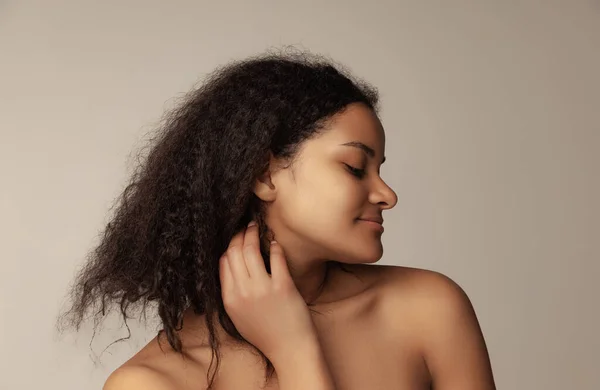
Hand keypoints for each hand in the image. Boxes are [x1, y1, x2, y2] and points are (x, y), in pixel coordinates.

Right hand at [219, 221, 317, 363]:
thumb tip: (229, 264)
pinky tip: (275, 242)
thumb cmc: (266, 334)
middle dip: (239, 235)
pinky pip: (275, 257)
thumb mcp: (238, 316)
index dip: (228, 246)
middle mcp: (243, 292)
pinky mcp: (283, 286)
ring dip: (254, 234)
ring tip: (257, 227)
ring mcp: (262, 288)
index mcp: (229, 299)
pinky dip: (275, 246)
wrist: (289, 350)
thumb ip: (232, 292)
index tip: (235, 237)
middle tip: (245, 226)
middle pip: (235, 252)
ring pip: (251, 250)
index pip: (223, 262)